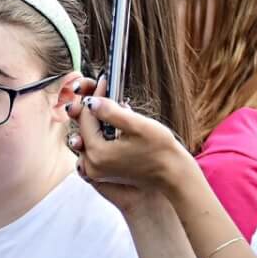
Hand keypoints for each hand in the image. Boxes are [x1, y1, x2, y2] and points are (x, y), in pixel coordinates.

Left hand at [64, 85, 189, 207]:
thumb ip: (112, 112)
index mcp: (98, 153)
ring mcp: (96, 172)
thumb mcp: (138, 126)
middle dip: (92, 108)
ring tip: (106, 107)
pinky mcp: (103, 173)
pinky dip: (97, 135)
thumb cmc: (161, 151)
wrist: (173, 175)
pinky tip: (108, 126)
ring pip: (86, 137)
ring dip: (94, 121)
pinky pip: (91, 149)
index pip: (86, 117)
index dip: (94, 96)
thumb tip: (91, 101)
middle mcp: (91, 166)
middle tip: (102, 90)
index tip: (104, 81)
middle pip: (83, 128)